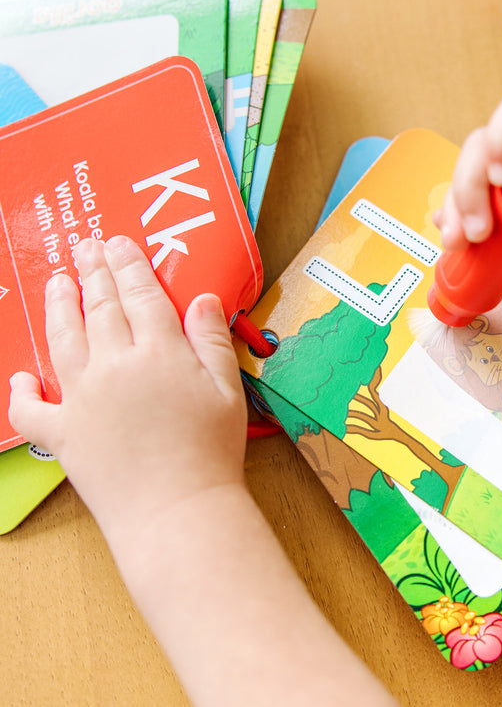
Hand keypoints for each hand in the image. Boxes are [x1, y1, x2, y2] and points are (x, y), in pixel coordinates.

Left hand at [8, 236, 247, 547]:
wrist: (177, 510)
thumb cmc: (211, 451)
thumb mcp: (227, 390)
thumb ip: (212, 340)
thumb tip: (203, 299)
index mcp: (158, 353)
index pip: (140, 295)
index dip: (129, 266)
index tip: (118, 243)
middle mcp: (113, 366)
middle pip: (100, 308)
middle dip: (93, 273)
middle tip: (85, 247)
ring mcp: (81, 399)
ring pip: (62, 340)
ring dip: (58, 306)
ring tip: (55, 282)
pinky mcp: (62, 434)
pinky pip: (31, 409)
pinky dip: (22, 390)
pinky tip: (23, 375)